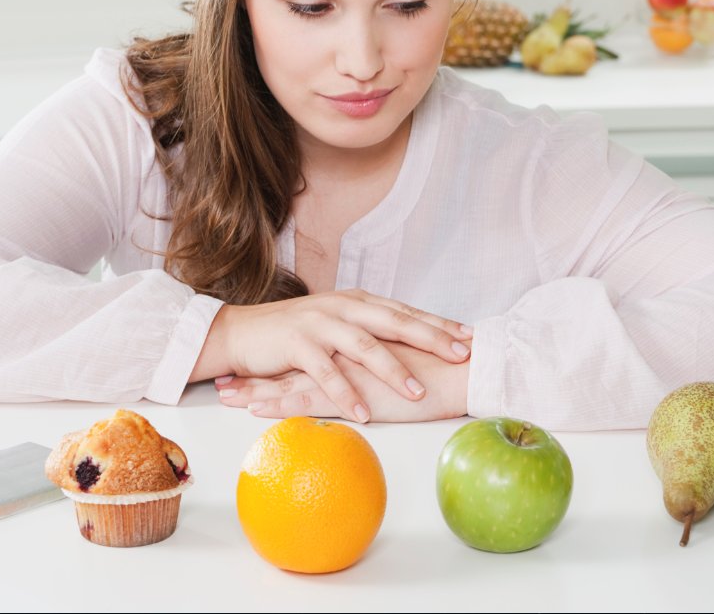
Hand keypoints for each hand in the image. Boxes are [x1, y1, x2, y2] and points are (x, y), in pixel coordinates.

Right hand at [191, 289, 470, 422]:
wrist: (242, 332)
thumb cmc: (295, 333)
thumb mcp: (337, 323)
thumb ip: (369, 328)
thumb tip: (411, 342)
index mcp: (356, 301)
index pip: (405, 311)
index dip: (438, 324)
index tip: (471, 337)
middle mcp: (342, 307)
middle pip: (393, 321)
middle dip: (429, 338)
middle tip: (460, 356)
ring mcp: (319, 324)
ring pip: (363, 346)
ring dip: (392, 370)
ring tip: (417, 393)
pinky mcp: (296, 344)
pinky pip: (326, 372)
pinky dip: (346, 393)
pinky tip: (363, 413)